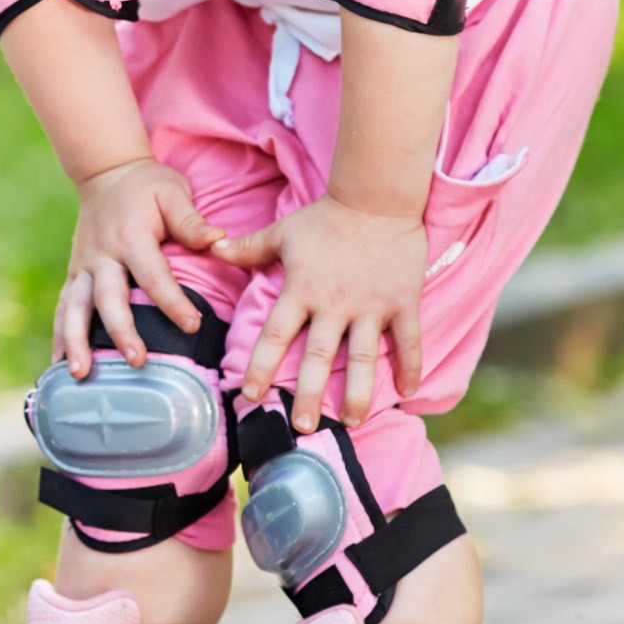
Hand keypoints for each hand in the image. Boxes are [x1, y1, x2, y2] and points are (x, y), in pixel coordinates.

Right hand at [59, 156, 222, 376]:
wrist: (106, 170)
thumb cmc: (147, 185)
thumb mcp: (172, 191)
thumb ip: (191, 220)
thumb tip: (218, 240)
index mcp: (131, 237)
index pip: (153, 276)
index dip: (173, 302)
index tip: (192, 326)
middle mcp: (103, 255)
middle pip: (109, 298)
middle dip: (122, 331)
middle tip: (137, 360)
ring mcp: (83, 266)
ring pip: (75, 307)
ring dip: (75, 341)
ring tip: (79, 373)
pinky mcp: (74, 273)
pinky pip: (63, 307)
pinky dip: (59, 335)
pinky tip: (59, 365)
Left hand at [221, 197, 425, 431]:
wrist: (376, 197)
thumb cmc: (326, 216)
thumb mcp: (283, 231)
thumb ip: (249, 247)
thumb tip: (213, 248)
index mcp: (302, 289)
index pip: (276, 334)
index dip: (261, 366)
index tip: (250, 396)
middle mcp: (335, 303)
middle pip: (318, 356)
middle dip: (308, 394)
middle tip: (301, 427)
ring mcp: (371, 305)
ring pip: (363, 357)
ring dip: (357, 393)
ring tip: (352, 423)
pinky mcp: (402, 302)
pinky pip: (407, 340)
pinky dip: (410, 366)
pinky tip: (407, 393)